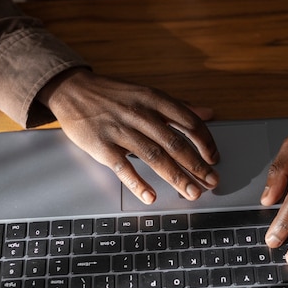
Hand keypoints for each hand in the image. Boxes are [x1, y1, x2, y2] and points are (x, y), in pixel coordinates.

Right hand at [37, 68, 219, 203]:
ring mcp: (121, 130)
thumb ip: (179, 108)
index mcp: (154, 100)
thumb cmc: (114, 95)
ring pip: (154, 156)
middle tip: (211, 182)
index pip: (189, 122)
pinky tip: (151, 196)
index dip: (205, 142)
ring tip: (192, 193)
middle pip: (175, 143)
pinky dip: (137, 183)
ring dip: (176, 177)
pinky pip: (122, 167)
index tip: (214, 159)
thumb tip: (209, 114)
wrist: (73, 91)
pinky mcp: (102, 146)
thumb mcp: (148, 94)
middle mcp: (140, 114)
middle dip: (197, 165)